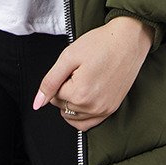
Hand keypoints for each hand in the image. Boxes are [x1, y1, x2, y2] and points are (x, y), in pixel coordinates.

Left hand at [32, 17, 154, 130]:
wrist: (128, 40)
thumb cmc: (100, 44)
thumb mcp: (69, 57)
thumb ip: (50, 82)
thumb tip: (37, 103)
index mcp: (80, 94)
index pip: (54, 96)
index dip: (60, 79)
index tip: (72, 67)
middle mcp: (93, 107)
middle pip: (63, 106)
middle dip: (65, 90)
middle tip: (79, 71)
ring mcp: (104, 111)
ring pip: (73, 116)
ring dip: (72, 102)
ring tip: (83, 81)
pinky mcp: (112, 109)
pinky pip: (88, 123)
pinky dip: (80, 115)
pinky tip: (84, 98)